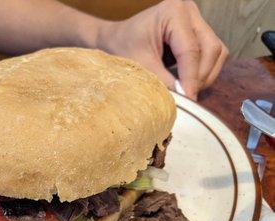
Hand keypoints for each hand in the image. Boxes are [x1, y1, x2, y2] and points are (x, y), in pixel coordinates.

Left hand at [94, 0, 227, 99]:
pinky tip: (187, 82)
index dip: (191, 77)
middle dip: (201, 76)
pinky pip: (212, 54)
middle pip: (211, 48)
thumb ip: (164, 81)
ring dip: (205, 75)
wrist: (115, 38)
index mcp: (172, 11)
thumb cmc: (122, 47)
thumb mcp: (141, 65)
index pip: (190, 49)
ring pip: (216, 52)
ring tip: (186, 91)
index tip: (189, 99)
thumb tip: (184, 100)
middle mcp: (189, 11)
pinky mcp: (198, 31)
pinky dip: (203, 71)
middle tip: (188, 97)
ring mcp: (196, 20)